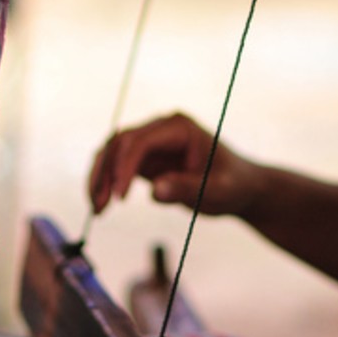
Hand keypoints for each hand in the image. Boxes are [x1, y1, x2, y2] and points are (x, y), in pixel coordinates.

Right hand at [87, 113, 266, 216]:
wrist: (241, 188)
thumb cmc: (233, 185)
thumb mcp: (216, 191)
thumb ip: (186, 188)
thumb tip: (155, 191)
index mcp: (180, 127)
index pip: (142, 141)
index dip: (125, 166)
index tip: (120, 198)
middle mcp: (161, 128)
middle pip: (120, 143)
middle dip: (106, 173)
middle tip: (99, 206)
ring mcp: (151, 141)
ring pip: (112, 152)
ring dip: (100, 178)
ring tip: (97, 208)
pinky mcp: (145, 158)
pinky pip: (116, 165)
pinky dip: (107, 182)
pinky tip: (102, 204)